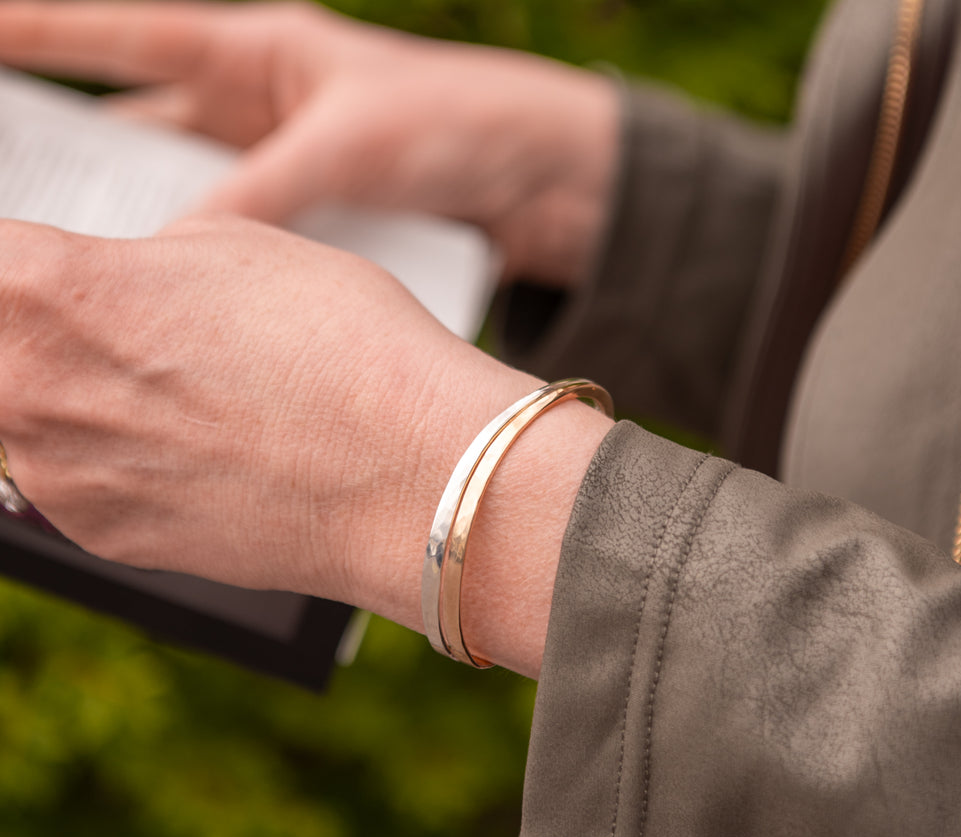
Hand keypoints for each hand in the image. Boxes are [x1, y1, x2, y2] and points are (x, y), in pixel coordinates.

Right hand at [0, 1, 618, 285]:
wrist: (540, 182)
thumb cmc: (457, 123)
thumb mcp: (350, 143)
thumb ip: (263, 188)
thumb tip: (179, 250)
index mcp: (256, 52)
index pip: (124, 36)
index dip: (41, 36)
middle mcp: (253, 110)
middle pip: (136, 130)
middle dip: (76, 161)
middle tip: (22, 206)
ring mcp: (278, 173)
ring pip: (180, 197)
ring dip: (140, 231)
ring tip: (79, 269)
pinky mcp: (308, 228)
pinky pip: (238, 249)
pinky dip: (209, 273)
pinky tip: (177, 307)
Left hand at [0, 217, 611, 674]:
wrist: (413, 482)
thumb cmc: (347, 351)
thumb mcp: (235, 249)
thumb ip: (141, 261)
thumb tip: (115, 283)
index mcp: (47, 288)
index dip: (25, 267)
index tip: (51, 278)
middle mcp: (26, 392)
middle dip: (43, 333)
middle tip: (123, 334)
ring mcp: (59, 481)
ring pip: (30, 420)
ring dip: (80, 399)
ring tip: (180, 394)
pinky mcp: (104, 542)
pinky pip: (75, 483)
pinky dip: (115, 461)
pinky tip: (195, 449)